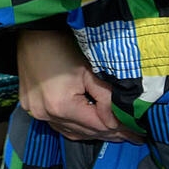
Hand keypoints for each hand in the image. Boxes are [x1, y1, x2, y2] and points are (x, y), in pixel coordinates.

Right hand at [16, 29, 141, 142]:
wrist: (32, 32)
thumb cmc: (63, 45)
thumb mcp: (90, 70)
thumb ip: (106, 97)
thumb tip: (119, 119)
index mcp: (62, 106)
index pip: (97, 125)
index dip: (119, 129)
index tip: (137, 133)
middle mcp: (46, 114)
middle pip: (85, 132)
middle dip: (109, 134)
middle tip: (132, 137)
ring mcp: (36, 112)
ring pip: (70, 131)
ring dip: (92, 132)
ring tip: (114, 133)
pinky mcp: (31, 107)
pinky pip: (58, 125)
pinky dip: (75, 127)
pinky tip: (88, 126)